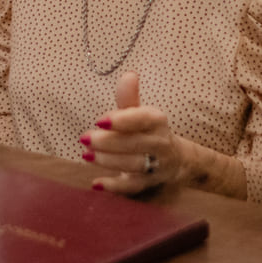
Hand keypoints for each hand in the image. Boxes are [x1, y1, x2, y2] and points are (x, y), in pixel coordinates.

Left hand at [81, 72, 180, 194]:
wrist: (176, 159)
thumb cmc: (146, 130)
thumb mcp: (139, 112)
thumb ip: (128, 98)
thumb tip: (129, 74)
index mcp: (157, 122)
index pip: (143, 119)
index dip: (123, 120)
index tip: (100, 120)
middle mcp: (160, 144)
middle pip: (136, 144)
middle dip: (109, 142)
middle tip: (85, 139)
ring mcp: (156, 166)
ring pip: (134, 165)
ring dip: (109, 161)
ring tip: (86, 155)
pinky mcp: (149, 184)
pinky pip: (133, 188)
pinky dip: (115, 186)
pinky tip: (96, 183)